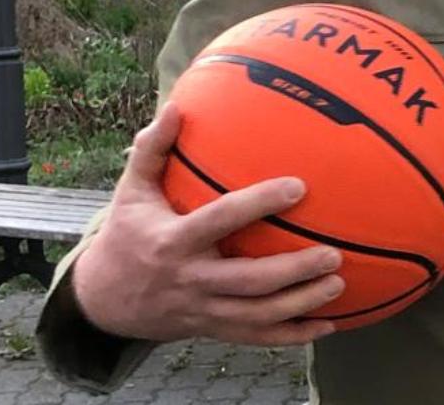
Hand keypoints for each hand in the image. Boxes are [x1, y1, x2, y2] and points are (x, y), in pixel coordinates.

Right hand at [72, 102, 343, 345]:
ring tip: (339, 284)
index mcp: (173, 242)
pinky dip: (291, 335)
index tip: (298, 186)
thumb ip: (153, 150)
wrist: (104, 301)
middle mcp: (190, 280)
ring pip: (256, 316)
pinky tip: (327, 325)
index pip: (220, 220)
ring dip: (300, 304)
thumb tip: (175, 105)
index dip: (257, 204)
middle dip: (293, 271)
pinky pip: (255, 338)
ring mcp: (202, 310)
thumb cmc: (128, 234)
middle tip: (334, 254)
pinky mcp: (211, 329)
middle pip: (248, 282)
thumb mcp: (131, 192)